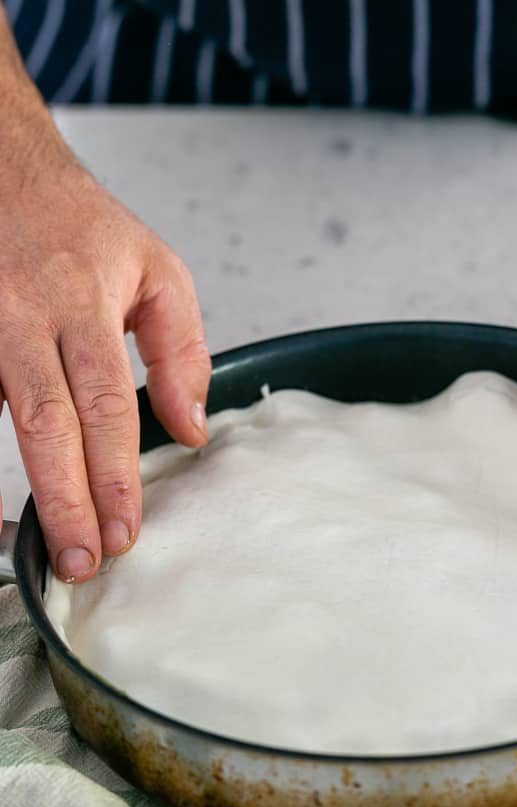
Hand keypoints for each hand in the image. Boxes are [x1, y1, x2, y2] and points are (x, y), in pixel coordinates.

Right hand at [0, 127, 210, 582]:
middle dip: (64, 501)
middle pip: (44, 422)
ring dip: (16, 489)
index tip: (126, 530)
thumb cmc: (80, 224)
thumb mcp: (157, 271)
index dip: (114, 474)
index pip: (104, 403)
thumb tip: (190, 431)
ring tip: (34, 550)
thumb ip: (183, 352)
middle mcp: (20, 314)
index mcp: (82, 300)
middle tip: (84, 563)